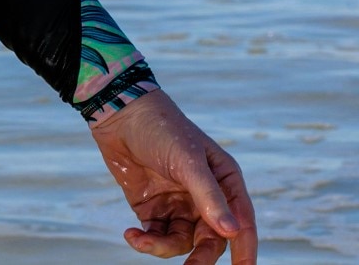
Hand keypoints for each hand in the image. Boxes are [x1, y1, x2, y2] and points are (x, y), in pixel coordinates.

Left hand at [90, 91, 256, 263]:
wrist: (119, 114)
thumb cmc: (162, 129)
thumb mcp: (188, 161)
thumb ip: (208, 196)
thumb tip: (231, 232)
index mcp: (225, 182)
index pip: (242, 223)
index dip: (245, 249)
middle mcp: (204, 197)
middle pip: (211, 240)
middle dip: (201, 257)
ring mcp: (177, 204)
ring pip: (181, 242)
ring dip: (164, 248)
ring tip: (142, 241)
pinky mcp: (151, 207)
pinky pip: (155, 235)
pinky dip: (145, 241)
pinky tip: (131, 235)